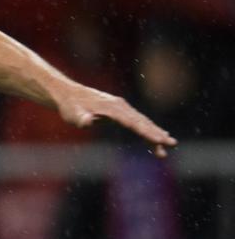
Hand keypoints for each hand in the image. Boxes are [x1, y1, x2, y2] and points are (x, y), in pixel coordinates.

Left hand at [55, 84, 177, 156]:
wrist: (67, 93)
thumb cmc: (69, 106)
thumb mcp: (71, 113)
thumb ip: (80, 118)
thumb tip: (86, 121)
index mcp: (113, 109)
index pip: (134, 123)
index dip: (147, 132)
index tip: (160, 140)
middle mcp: (120, 106)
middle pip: (142, 122)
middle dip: (157, 134)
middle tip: (172, 144)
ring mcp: (121, 107)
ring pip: (142, 121)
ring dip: (155, 133)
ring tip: (168, 145)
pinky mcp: (119, 110)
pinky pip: (137, 120)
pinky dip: (147, 128)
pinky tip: (157, 136)